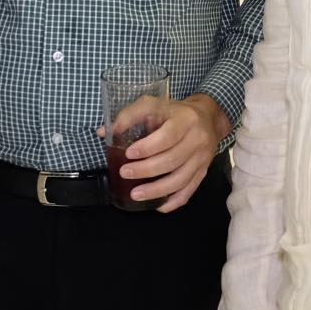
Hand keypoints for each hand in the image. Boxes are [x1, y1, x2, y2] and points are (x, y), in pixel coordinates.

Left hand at [100, 93, 227, 212]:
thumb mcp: (153, 104)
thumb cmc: (174, 112)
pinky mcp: (203, 172)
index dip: (148, 148)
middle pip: (172, 160)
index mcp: (185, 120)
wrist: (207, 118)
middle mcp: (197, 140)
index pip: (168, 136)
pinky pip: (189, 191)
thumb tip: (103, 132)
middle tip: (124, 173)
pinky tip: (157, 205)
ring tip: (135, 194)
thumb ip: (129, 116)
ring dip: (157, 191)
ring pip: (180, 180)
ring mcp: (202, 159)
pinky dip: (173, 202)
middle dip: (146, 170)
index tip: (128, 154)